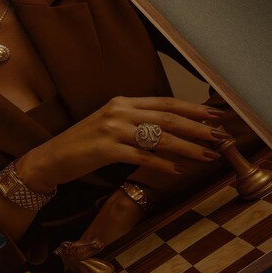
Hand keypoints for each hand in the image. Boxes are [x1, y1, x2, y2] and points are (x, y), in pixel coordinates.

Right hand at [17, 96, 226, 193]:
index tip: (214, 114)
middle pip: (167, 118)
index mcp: (122, 102)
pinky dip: (162, 164)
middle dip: (197, 128)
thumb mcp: (110, 125)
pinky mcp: (105, 149)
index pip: (165, 102)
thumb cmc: (83, 144)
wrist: (51, 157)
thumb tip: (170, 130)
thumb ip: (136, 122)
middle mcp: (119, 111)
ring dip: (187, 147)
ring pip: (159, 137)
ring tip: (207, 155)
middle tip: (220, 135)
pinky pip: (141, 156)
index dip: (192, 109)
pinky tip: (177, 170)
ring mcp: (111, 129)